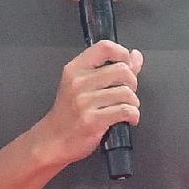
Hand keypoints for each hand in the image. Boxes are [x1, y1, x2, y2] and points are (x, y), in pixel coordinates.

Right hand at [26, 38, 144, 171]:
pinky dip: (133, 115)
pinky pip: (124, 111)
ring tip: (126, 108)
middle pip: (122, 70)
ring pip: (126, 92)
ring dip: (133, 102)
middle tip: (127, 93)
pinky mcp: (92, 120)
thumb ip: (111, 68)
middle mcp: (78, 83)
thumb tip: (135, 56)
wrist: (52, 140)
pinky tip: (129, 118)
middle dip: (132, 82)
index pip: (104, 47)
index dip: (123, 53)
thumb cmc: (68, 114)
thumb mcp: (83, 85)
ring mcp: (84, 102)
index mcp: (75, 69)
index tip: (128, 64)